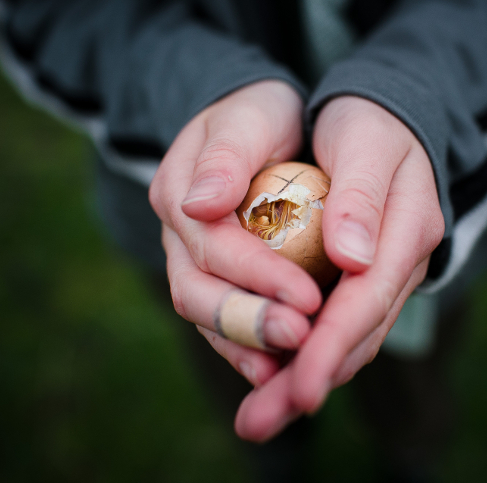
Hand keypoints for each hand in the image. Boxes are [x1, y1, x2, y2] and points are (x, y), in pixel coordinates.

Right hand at [148, 81, 322, 384]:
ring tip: (292, 368)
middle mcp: (178, 238)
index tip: (308, 299)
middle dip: (249, 321)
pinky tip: (278, 370)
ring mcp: (192, 263)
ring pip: (207, 317)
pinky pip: (224, 322)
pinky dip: (248, 349)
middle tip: (300, 339)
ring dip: (247, 346)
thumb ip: (225, 157)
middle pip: (198, 293)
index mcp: (178, 195)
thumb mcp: (246, 119)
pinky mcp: (215, 280)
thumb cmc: (256, 116)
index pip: (214, 247)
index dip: (259, 276)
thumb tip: (199, 203)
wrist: (253, 126)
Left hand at [229, 96, 444, 439]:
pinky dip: (301, 355)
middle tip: (258, 424)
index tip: (298, 388)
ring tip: (256, 418)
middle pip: (356, 336)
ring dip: (298, 379)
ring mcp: (380, 276)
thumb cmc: (372, 123)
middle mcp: (397, 264)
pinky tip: (269, 377)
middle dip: (307, 381)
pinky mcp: (357, 280)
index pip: (367, 301)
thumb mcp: (368, 142)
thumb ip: (361, 197)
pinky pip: (332, 327)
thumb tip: (350, 259)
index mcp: (408, 232)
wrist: (383, 117)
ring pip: (344, 341)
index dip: (331, 346)